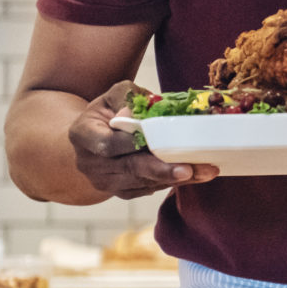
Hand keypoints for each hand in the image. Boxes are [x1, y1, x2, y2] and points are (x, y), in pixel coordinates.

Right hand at [69, 81, 218, 198]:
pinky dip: (171, 182)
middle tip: (190, 169)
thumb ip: (127, 98)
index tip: (155, 140)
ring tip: (204, 171)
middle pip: (130, 168)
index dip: (132, 143)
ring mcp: (104, 181)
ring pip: (142, 183)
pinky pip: (148, 190)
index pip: (108, 144)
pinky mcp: (120, 192)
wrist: (93, 137)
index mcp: (82, 135)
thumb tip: (139, 113)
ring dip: (175, 178)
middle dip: (162, 169)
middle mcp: (90, 163)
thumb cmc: (109, 111)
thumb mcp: (114, 95)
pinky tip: (194, 176)